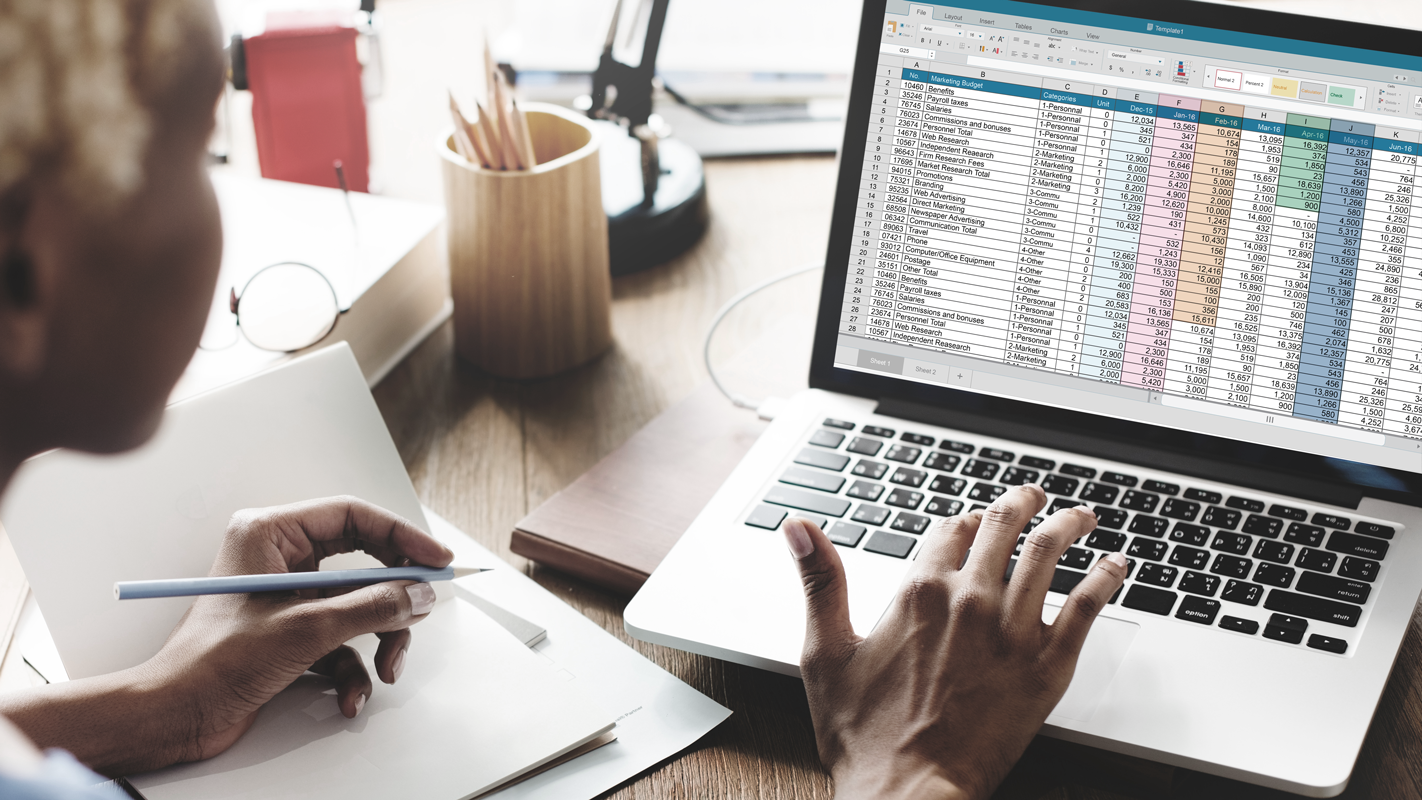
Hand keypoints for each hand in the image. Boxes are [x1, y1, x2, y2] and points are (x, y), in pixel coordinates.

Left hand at [144, 496, 455, 763]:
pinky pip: (341, 639)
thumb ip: (371, 607)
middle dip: (392, 598)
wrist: (175, 716)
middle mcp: (279, 558)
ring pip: (358, 605)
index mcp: (270, 534)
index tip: (436, 560)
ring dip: (378, 640)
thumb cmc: (213, 663)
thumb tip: (418, 595)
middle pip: (363, 563)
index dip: (402, 537)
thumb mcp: (306, 629)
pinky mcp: (290, 631)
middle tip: (421, 610)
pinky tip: (350, 696)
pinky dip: (353, 669)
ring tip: (385, 669)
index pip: (353, 516)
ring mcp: (287, 596)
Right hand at [782, 485, 1127, 799]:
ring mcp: (1012, 632)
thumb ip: (819, 581)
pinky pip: (1087, 607)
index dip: (963, 520)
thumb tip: (798, 527)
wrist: (909, 793)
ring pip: (1049, 554)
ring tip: (1081, 516)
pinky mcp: (1046, 667)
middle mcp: (969, 601)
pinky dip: (1106, 578)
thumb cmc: (864, 736)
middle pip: (1003, 527)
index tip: (972, 521)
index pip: (950, 528)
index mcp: (918, 592)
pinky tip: (1116, 566)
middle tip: (1034, 496)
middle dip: (1022, 503)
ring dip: (1068, 524)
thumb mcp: (825, 652)